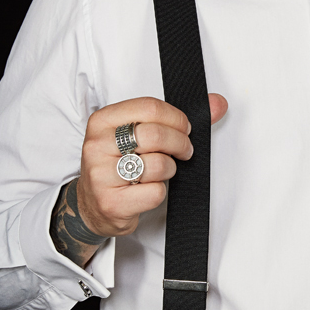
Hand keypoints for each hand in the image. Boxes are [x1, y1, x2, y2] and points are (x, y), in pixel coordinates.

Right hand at [76, 94, 227, 239]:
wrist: (91, 205)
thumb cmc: (118, 164)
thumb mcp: (136, 135)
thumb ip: (176, 118)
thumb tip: (218, 103)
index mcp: (102, 121)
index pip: (150, 107)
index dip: (177, 118)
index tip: (185, 128)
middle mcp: (97, 146)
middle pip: (156, 135)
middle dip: (181, 143)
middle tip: (185, 151)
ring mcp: (101, 175)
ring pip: (158, 164)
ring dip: (170, 169)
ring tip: (162, 171)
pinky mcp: (112, 203)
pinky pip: (155, 193)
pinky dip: (160, 192)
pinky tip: (148, 190)